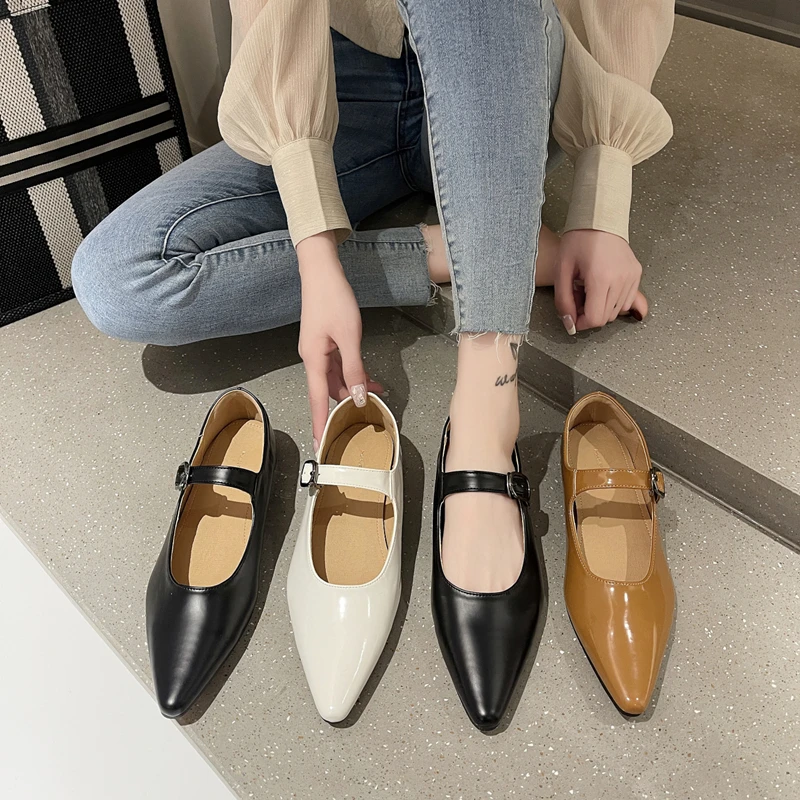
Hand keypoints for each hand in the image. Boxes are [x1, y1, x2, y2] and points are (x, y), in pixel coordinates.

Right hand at [296, 231, 382, 448]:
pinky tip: (368, 376)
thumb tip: (356, 395)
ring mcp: (319, 351)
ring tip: (378, 392)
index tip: (319, 445)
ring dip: (354, 387)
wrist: (321, 271)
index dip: (320, 423)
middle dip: (346, 404)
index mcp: (314, 359)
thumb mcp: (349, 335)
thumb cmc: (332, 298)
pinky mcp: (325, 343)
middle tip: (367, 415)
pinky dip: (353, 373)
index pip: (318, 400)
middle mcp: (313, 358)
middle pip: (328, 391)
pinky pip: (339, 366)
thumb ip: (354, 368)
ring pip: (336, 379)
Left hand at [554, 230, 642, 333]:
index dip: (581, 323)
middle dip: (589, 314)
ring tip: (589, 290)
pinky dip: (613, 301)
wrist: (600, 218)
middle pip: (606, 317)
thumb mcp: (562, 270)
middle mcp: (621, 279)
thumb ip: (563, 301)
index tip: (572, 315)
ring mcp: (632, 277)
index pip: (595, 318)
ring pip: (617, 311)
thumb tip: (570, 325)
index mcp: (601, 278)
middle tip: (578, 296)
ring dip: (602, 308)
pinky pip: (627, 300)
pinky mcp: (637, 274)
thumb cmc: (578, 240)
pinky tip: (602, 288)